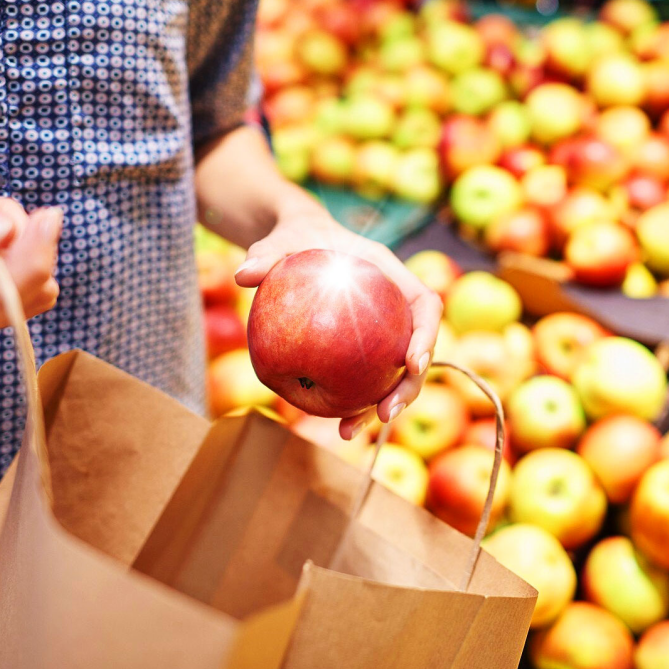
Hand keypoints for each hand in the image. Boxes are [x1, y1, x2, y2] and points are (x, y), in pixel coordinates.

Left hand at [233, 198, 441, 439]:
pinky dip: (355, 403)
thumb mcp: (281, 239)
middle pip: (418, 350)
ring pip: (394, 374)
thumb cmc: (295, 236)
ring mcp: (383, 331)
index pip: (424, 305)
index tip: (410, 363)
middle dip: (409, 387)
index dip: (426, 335)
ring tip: (349, 431)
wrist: (298, 243)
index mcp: (390, 274)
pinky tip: (335, 426)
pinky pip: (366, 379)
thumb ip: (267, 253)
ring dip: (382, 406)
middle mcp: (395, 306)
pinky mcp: (365, 349)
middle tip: (386, 414)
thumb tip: (242, 275)